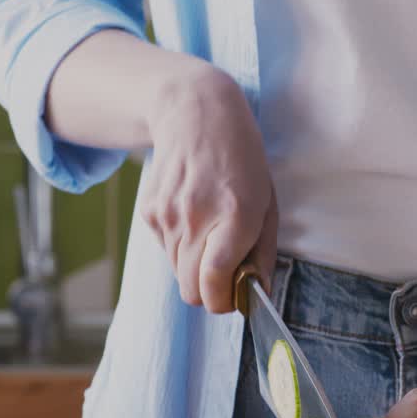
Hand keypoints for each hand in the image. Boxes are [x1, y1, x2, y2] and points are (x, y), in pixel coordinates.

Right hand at [141, 66, 277, 312]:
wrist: (195, 116)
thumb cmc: (241, 161)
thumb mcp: (267, 203)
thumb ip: (263, 253)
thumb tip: (259, 294)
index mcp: (235, 216)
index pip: (214, 283)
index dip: (223, 302)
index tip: (233, 297)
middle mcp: (196, 218)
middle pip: (191, 290)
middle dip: (209, 291)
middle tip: (226, 274)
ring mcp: (167, 215)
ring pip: (178, 273)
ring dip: (195, 266)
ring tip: (211, 233)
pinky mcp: (148, 212)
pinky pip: (165, 250)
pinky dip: (180, 245)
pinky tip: (193, 215)